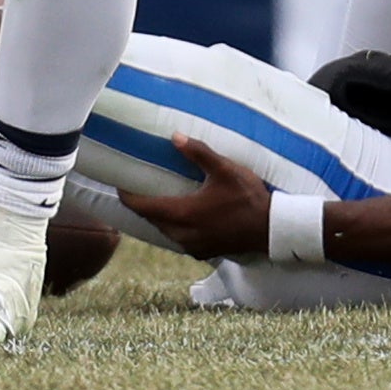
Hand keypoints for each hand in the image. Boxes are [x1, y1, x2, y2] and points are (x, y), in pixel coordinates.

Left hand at [119, 137, 274, 260]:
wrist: (271, 229)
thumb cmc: (248, 198)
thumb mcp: (225, 170)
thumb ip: (199, 153)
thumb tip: (174, 137)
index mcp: (183, 214)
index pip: (144, 207)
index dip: (128, 196)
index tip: (119, 185)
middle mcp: (183, 234)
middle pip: (152, 220)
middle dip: (142, 205)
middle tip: (138, 187)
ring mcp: (193, 246)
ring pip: (165, 231)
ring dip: (159, 216)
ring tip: (160, 198)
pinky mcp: (204, 252)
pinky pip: (180, 239)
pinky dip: (175, 227)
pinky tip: (183, 215)